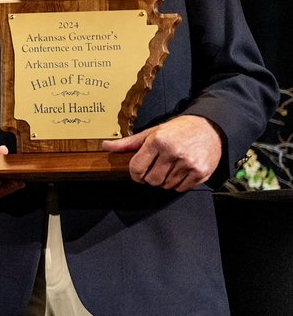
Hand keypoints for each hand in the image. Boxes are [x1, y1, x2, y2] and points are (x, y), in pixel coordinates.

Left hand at [102, 114, 222, 190]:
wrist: (209, 127)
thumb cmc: (178, 130)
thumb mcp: (152, 132)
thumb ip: (129, 143)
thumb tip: (105, 146)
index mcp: (158, 141)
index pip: (136, 168)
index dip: (134, 174)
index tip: (138, 173)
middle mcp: (173, 152)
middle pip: (151, 180)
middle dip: (149, 178)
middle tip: (156, 168)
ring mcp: (188, 163)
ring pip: (165, 185)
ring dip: (164, 181)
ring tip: (170, 167)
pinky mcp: (200, 172)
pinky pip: (181, 188)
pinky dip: (178, 184)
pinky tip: (180, 171)